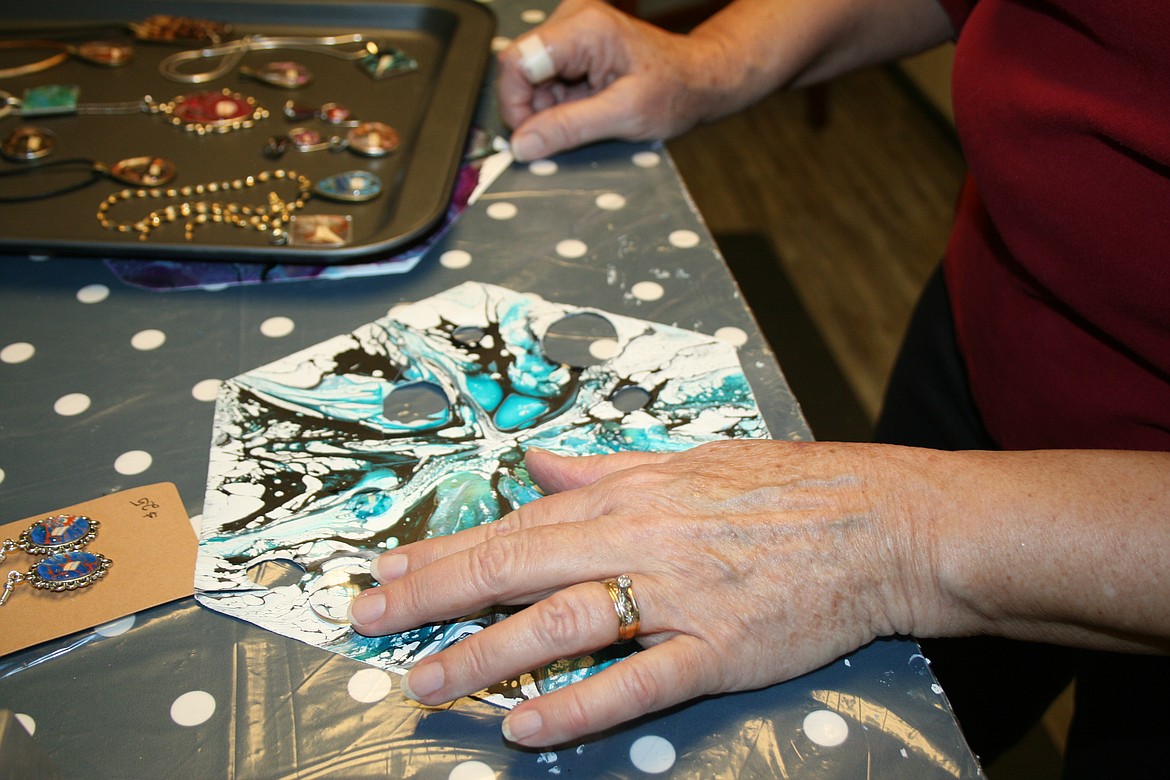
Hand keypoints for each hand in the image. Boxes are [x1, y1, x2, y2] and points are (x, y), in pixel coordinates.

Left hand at [348, 440, 940, 745]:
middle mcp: (638, 539)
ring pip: (560, 624)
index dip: (444, 551)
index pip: (513, 524)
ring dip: (483, 655)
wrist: (881, 519)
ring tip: (422, 683)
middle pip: (515, 567)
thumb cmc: (786, 488)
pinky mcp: (719, 647)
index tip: (387, 570)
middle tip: (366, 622)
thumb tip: (537, 463)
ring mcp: (678, 595)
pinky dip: (580, 702)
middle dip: (432, 596)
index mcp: (627, 495)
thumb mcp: (687, 461)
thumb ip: (603, 469)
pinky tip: (527, 723)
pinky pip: (638, 680)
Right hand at [497, 0, 732, 160]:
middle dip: (535, 109)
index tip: (531, 136)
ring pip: (530, 79)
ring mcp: (571, 31)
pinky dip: (559, 103)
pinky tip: (588, 106)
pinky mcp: (572, 46)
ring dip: (549, 108)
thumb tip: (523, 143)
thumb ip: (569, 128)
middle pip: (520, 69)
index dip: (515, 103)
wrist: (698, 80)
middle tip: (569, 129)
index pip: (517, 60)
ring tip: (590, 114)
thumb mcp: (624, 116)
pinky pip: (545, 80)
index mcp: (585, 28)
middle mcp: (573, 20)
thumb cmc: (675, 91)